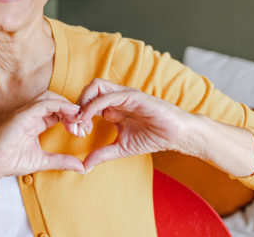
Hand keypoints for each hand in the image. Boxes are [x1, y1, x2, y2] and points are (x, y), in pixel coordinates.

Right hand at [0, 91, 86, 181]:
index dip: (73, 118)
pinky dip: (59, 105)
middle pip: (57, 102)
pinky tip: (71, 112)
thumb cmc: (11, 161)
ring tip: (78, 118)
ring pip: (51, 98)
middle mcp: (31, 114)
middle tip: (84, 126)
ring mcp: (26, 112)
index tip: (83, 131)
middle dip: (73, 111)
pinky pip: (43, 103)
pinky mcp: (22, 114)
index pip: (58, 112)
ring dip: (67, 106)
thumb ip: (62, 161)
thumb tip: (82, 168)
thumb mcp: (43, 161)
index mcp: (36, 122)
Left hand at [76, 78, 192, 172]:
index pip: (86, 102)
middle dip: (76, 106)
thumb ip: (102, 154)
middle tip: (75, 126)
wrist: (178, 135)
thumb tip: (83, 167)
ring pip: (95, 86)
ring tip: (81, 121)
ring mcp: (124, 95)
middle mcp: (116, 98)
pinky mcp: (133, 96)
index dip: (77, 115)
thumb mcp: (121, 148)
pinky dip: (94, 105)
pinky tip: (89, 119)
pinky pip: (108, 96)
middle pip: (87, 90)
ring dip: (83, 102)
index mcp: (112, 107)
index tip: (76, 133)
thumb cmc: (153, 137)